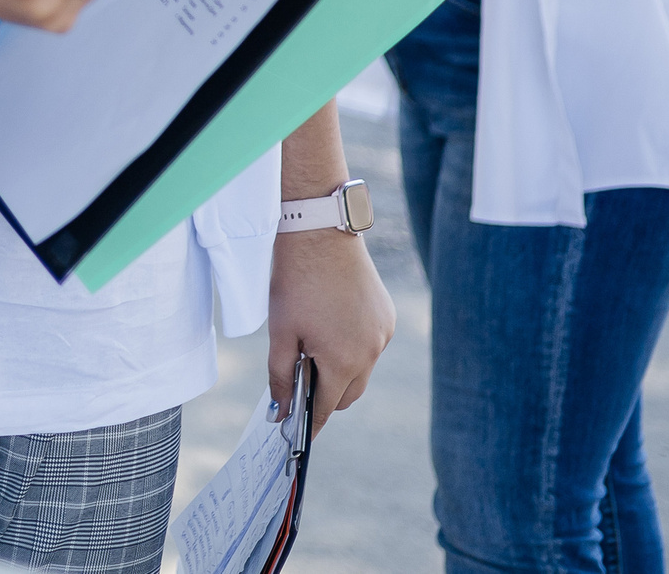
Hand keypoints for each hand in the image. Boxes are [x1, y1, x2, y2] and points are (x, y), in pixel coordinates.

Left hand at [266, 228, 394, 436]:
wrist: (321, 233)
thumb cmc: (296, 282)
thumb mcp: (281, 333)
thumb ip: (281, 376)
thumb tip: (281, 413)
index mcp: (344, 361)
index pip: (326, 408)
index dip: (310, 422)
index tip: (299, 435)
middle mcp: (371, 353)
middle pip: (347, 394)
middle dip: (324, 394)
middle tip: (299, 379)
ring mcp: (383, 334)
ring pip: (361, 370)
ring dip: (340, 369)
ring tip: (314, 345)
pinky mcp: (388, 316)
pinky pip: (371, 345)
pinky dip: (353, 346)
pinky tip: (333, 324)